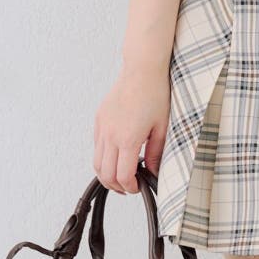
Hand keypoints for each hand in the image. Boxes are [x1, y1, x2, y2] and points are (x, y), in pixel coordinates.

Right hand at [93, 63, 168, 193]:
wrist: (142, 71)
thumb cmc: (155, 94)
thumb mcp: (162, 128)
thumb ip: (156, 153)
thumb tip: (153, 171)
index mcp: (127, 138)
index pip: (122, 175)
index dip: (130, 186)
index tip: (137, 187)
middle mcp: (110, 134)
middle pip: (104, 173)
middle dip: (116, 185)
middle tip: (129, 187)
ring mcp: (102, 127)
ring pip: (96, 162)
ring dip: (106, 174)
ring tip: (121, 177)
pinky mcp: (99, 120)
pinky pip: (96, 146)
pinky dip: (104, 158)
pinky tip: (117, 156)